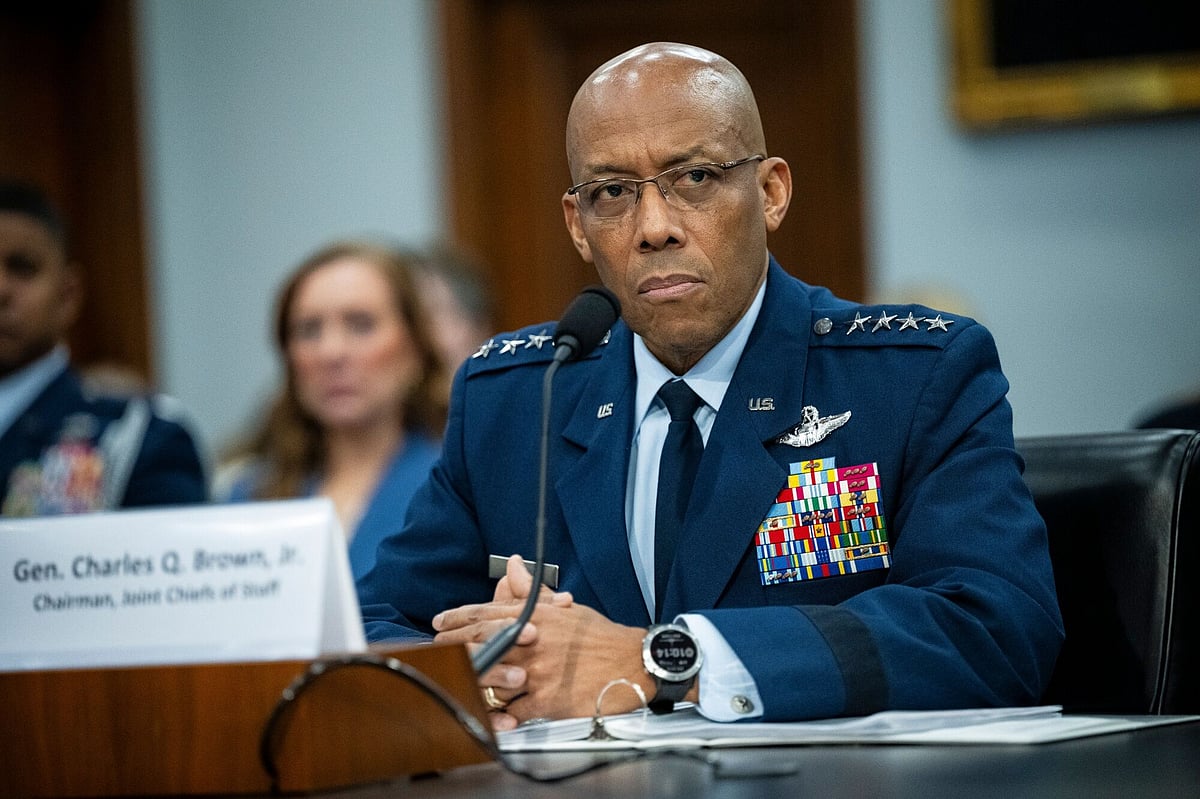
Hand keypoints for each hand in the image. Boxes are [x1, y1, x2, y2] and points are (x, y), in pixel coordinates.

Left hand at [434, 555, 649, 725]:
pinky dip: (500, 715)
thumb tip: (513, 566)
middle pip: (480, 644)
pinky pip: (512, 711)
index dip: (457, 618)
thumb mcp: (567, 609)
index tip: (439, 623)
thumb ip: (534, 591)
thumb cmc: (602, 637)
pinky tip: (491, 715)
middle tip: (437, 652)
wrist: (635, 663)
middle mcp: (534, 642)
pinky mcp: (547, 701)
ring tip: (456, 682)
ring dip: (475, 682)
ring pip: (492, 679)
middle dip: (453, 648)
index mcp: (537, 617)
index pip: (486, 614)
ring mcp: (539, 672)